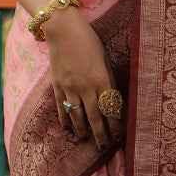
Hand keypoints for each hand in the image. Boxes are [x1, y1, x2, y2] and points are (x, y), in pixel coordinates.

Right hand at [44, 7, 120, 148]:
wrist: (63, 29)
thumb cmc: (89, 40)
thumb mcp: (105, 59)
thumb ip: (108, 80)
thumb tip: (112, 99)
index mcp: (102, 80)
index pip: (110, 109)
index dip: (115, 124)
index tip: (118, 135)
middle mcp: (86, 87)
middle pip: (95, 117)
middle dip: (100, 134)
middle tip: (104, 146)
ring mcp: (70, 88)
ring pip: (77, 116)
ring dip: (82, 130)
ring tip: (85, 140)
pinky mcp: (57, 85)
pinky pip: (62, 107)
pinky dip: (65, 119)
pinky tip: (68, 128)